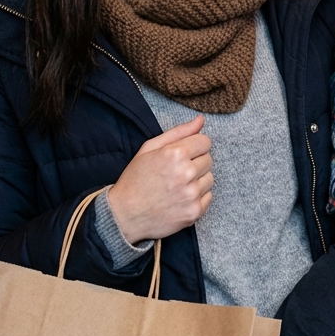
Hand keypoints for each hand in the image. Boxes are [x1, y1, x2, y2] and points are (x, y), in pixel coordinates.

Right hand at [105, 116, 212, 244]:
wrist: (125, 215)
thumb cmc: (135, 180)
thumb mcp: (149, 149)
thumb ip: (178, 132)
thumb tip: (201, 120)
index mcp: (175, 154)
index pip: (205, 142)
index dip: (193, 146)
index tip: (183, 154)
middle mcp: (186, 173)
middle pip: (208, 159)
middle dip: (195, 162)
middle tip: (176, 171)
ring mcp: (192, 194)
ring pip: (210, 178)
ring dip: (197, 180)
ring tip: (177, 185)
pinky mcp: (195, 212)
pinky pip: (208, 197)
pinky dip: (197, 197)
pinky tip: (180, 198)